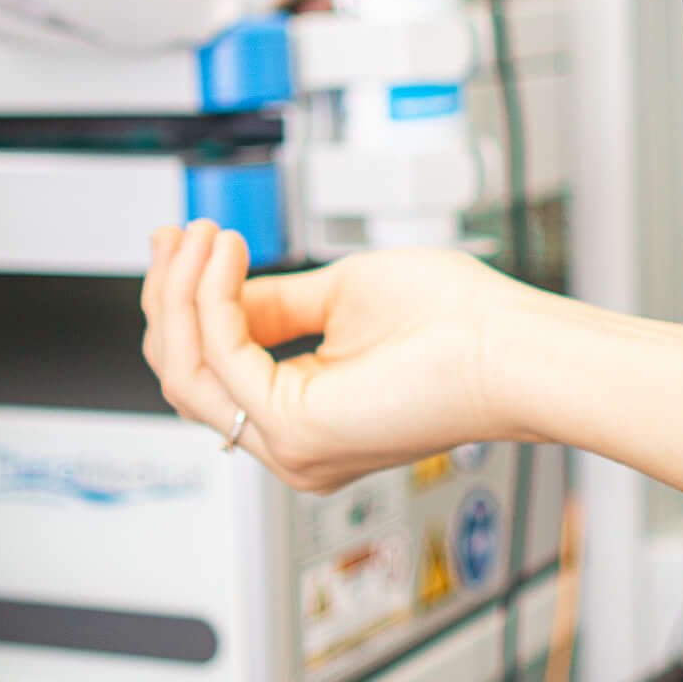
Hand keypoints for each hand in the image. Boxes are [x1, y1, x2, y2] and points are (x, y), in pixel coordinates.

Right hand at [142, 218, 530, 489]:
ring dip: (180, 293)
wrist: (514, 350)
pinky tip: (225, 256)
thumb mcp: (343, 296)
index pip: (211, 371)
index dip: (185, 302)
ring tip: (201, 237)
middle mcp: (291, 445)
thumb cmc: (462, 326)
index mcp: (304, 419)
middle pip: (184, 376)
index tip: (184, 242)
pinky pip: (222, 359)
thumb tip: (221, 288)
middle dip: (168, 297)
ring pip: (187, 372)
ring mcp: (291, 445)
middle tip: (174, 236)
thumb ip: (275, 304)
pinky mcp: (297, 429)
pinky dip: (212, 299)